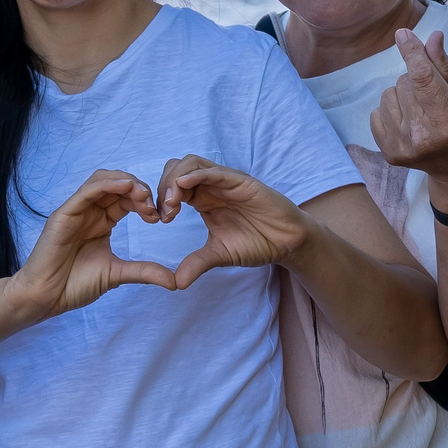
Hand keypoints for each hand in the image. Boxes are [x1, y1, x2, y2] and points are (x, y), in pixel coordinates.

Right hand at [8, 170, 177, 318]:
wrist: (45, 298)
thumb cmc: (74, 285)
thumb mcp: (118, 274)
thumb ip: (144, 272)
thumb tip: (174, 281)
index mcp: (101, 221)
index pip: (126, 199)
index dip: (145, 202)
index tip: (159, 217)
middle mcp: (89, 212)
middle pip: (117, 185)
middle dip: (139, 189)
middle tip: (154, 205)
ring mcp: (75, 211)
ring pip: (102, 181)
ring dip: (125, 182)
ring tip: (142, 194)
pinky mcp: (63, 214)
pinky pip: (86, 191)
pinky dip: (107, 184)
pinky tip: (125, 187)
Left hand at [157, 156, 311, 288]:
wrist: (287, 243)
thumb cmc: (257, 243)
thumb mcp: (220, 254)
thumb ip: (198, 263)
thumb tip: (176, 283)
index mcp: (203, 199)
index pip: (172, 187)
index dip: (161, 199)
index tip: (160, 220)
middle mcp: (211, 186)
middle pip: (176, 169)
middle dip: (163, 186)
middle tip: (165, 212)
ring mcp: (225, 181)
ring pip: (191, 164)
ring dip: (176, 180)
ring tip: (172, 203)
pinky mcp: (241, 181)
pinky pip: (214, 171)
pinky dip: (197, 174)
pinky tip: (184, 185)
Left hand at [370, 28, 447, 203]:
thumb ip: (445, 67)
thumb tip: (431, 37)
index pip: (422, 78)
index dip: (412, 52)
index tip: (402, 34)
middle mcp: (422, 136)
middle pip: (405, 81)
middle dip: (418, 79)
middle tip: (437, 97)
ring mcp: (402, 147)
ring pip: (388, 93)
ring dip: (404, 94)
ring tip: (424, 110)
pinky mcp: (389, 153)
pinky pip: (377, 111)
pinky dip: (392, 110)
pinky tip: (411, 121)